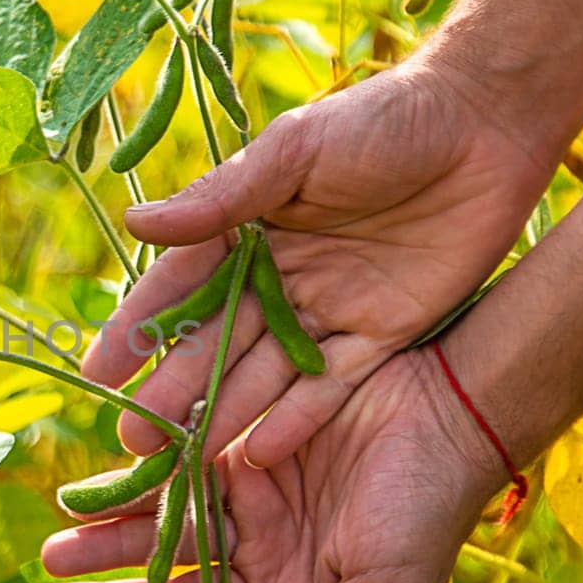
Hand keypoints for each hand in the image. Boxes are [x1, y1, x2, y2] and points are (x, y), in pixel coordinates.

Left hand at [29, 348, 503, 582]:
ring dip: (107, 549)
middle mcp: (265, 574)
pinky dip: (130, 491)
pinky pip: (172, 481)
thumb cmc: (427, 508)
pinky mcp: (236, 458)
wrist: (446, 409)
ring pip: (164, 544)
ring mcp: (249, 517)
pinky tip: (85, 497)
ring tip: (52, 556)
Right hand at [85, 55, 553, 464]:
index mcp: (247, 228)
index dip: (137, 331)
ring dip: (223, 415)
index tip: (97, 374)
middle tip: (131, 440)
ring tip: (177, 461)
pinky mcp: (383, 335)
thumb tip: (133, 222)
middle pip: (216, 343)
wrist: (485, 123)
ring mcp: (328, 309)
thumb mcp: (294, 152)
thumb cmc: (381, 121)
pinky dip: (299, 419)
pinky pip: (333, 386)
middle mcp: (279, 276)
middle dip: (172, 392)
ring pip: (265, 374)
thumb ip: (220, 197)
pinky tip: (259, 453)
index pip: (179, 288)